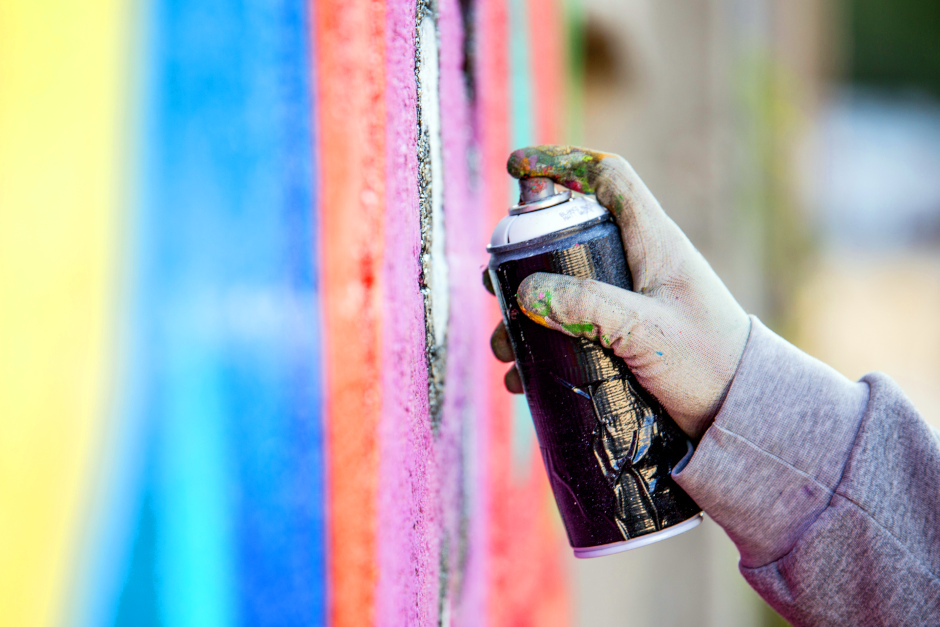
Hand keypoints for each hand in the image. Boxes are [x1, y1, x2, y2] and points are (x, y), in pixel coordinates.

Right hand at [487, 145, 750, 439]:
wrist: (740, 415)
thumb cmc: (710, 363)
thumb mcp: (647, 331)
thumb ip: (588, 306)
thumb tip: (526, 292)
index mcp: (653, 241)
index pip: (607, 178)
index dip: (561, 164)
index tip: (516, 168)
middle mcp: (636, 264)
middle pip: (566, 238)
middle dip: (522, 259)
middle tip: (495, 287)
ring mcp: (628, 301)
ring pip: (561, 291)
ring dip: (524, 316)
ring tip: (504, 347)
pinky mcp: (621, 338)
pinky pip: (569, 331)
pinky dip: (541, 349)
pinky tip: (522, 378)